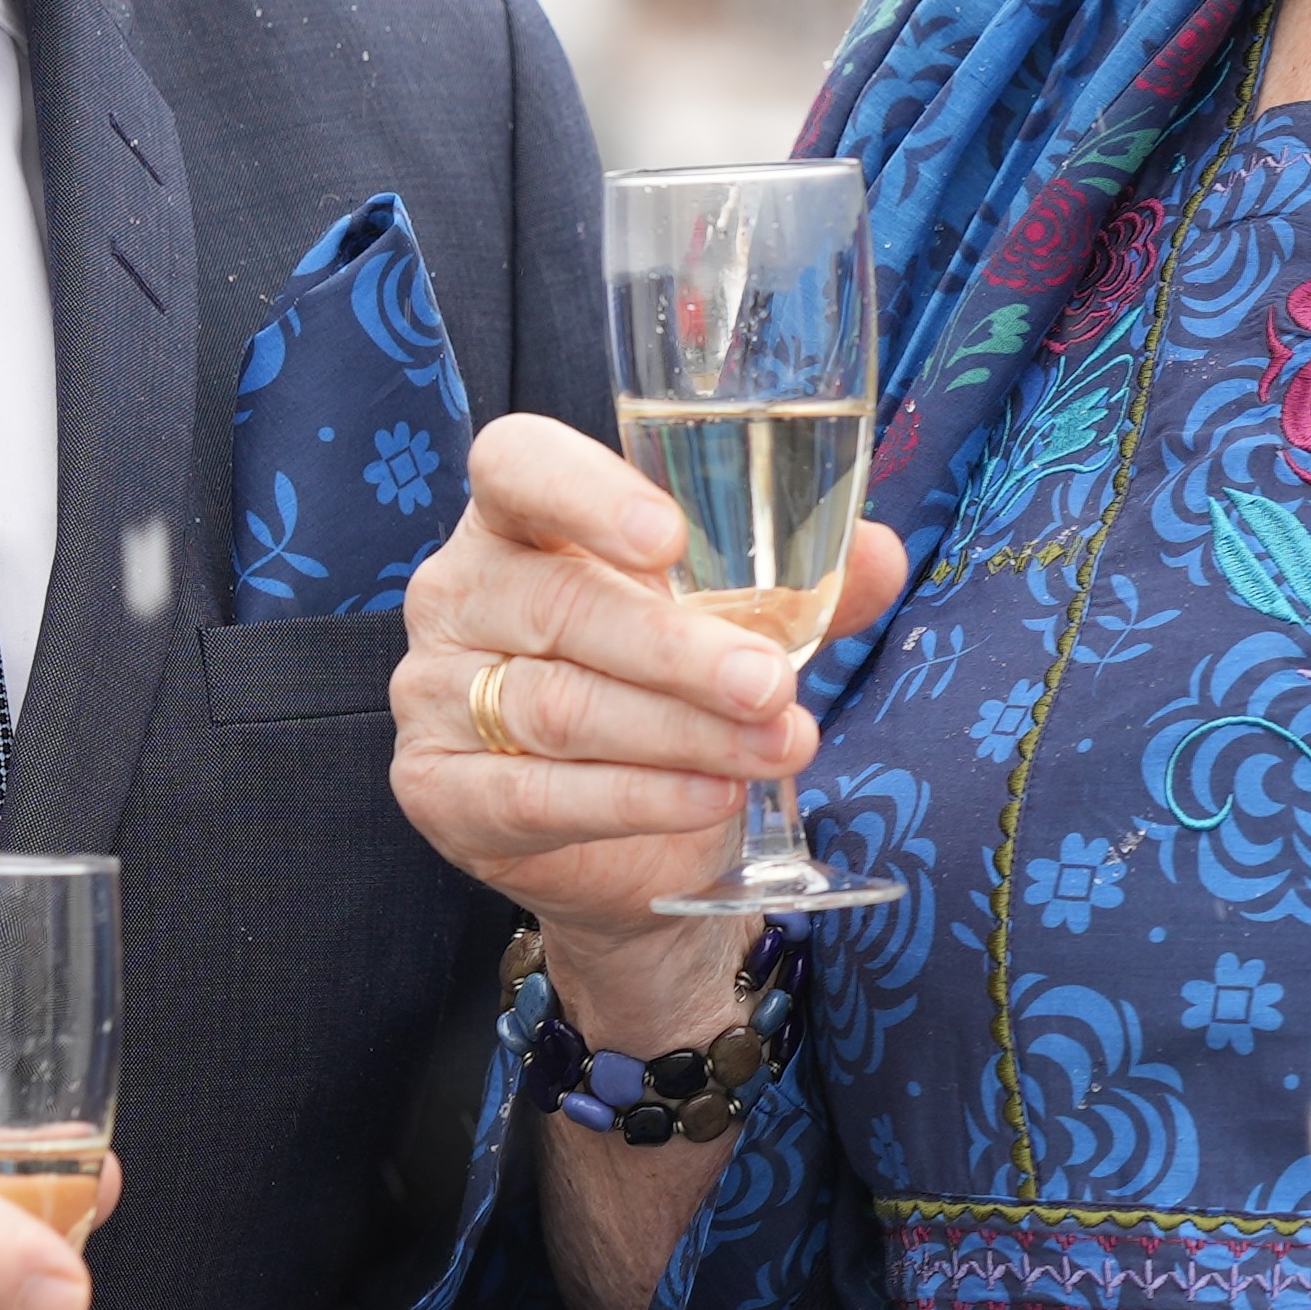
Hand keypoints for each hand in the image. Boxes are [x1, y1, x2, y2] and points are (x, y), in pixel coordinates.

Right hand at [393, 411, 910, 1034]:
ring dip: (682, 732)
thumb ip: (796, 586)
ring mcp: (433, 692)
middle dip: (679, 650)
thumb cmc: (667, 696)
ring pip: (558, 707)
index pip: (516, 466)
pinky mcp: (437, 789)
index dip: (587, 493)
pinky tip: (710, 795)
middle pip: (559, 604)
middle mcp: (459, 592)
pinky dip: (635, 798)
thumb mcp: (734, 627)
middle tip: (773, 683)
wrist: (629, 843)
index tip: (671, 538)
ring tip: (777, 747)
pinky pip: (534, 793)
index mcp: (518, 518)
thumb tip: (877, 554)